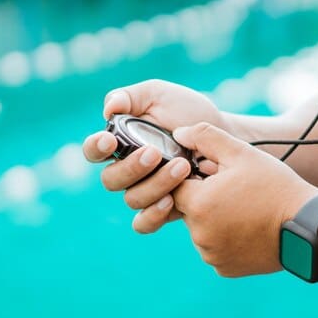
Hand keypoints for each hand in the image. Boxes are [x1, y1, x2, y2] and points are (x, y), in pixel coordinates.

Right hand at [81, 81, 227, 232]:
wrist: (224, 135)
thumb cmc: (187, 111)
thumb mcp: (159, 95)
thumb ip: (130, 97)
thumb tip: (109, 108)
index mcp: (120, 142)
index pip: (94, 150)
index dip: (96, 148)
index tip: (110, 140)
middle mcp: (128, 170)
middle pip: (111, 179)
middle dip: (131, 168)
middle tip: (155, 153)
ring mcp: (145, 190)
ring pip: (133, 199)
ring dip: (155, 184)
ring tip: (183, 166)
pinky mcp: (164, 208)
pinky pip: (145, 222)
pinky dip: (153, 215)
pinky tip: (171, 201)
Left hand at [169, 123, 317, 277]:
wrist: (306, 226)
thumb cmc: (275, 186)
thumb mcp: (242, 153)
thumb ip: (205, 137)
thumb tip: (178, 133)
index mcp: (199, 204)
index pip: (176, 185)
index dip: (194, 176)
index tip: (216, 174)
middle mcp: (200, 234)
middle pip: (188, 209)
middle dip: (205, 198)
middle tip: (236, 191)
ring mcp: (212, 254)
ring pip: (201, 229)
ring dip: (214, 219)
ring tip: (245, 209)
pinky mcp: (225, 268)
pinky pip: (215, 248)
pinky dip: (226, 238)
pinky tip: (248, 228)